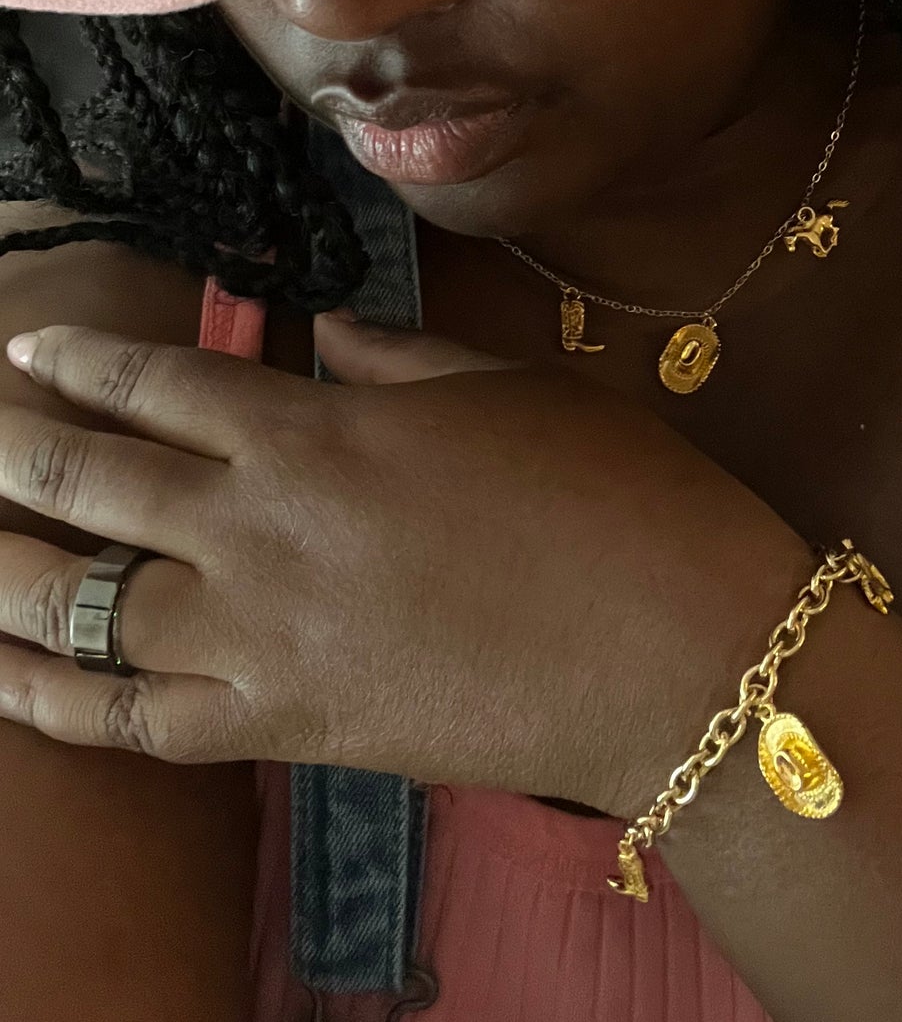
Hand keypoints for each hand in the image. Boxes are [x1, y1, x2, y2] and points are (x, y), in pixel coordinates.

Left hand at [0, 316, 810, 812]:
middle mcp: (261, 528)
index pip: (159, 380)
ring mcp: (261, 638)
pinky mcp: (284, 731)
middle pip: (90, 480)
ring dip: (3, 566)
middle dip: (15, 448)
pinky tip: (1, 671)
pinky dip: (50, 701)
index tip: (33, 349)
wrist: (673, 650)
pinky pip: (131, 725)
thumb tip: (323, 332)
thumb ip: (395, 356)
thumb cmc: (614, 495)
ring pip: (79, 604)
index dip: (83, 359)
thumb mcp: (507, 388)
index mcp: (318, 427)